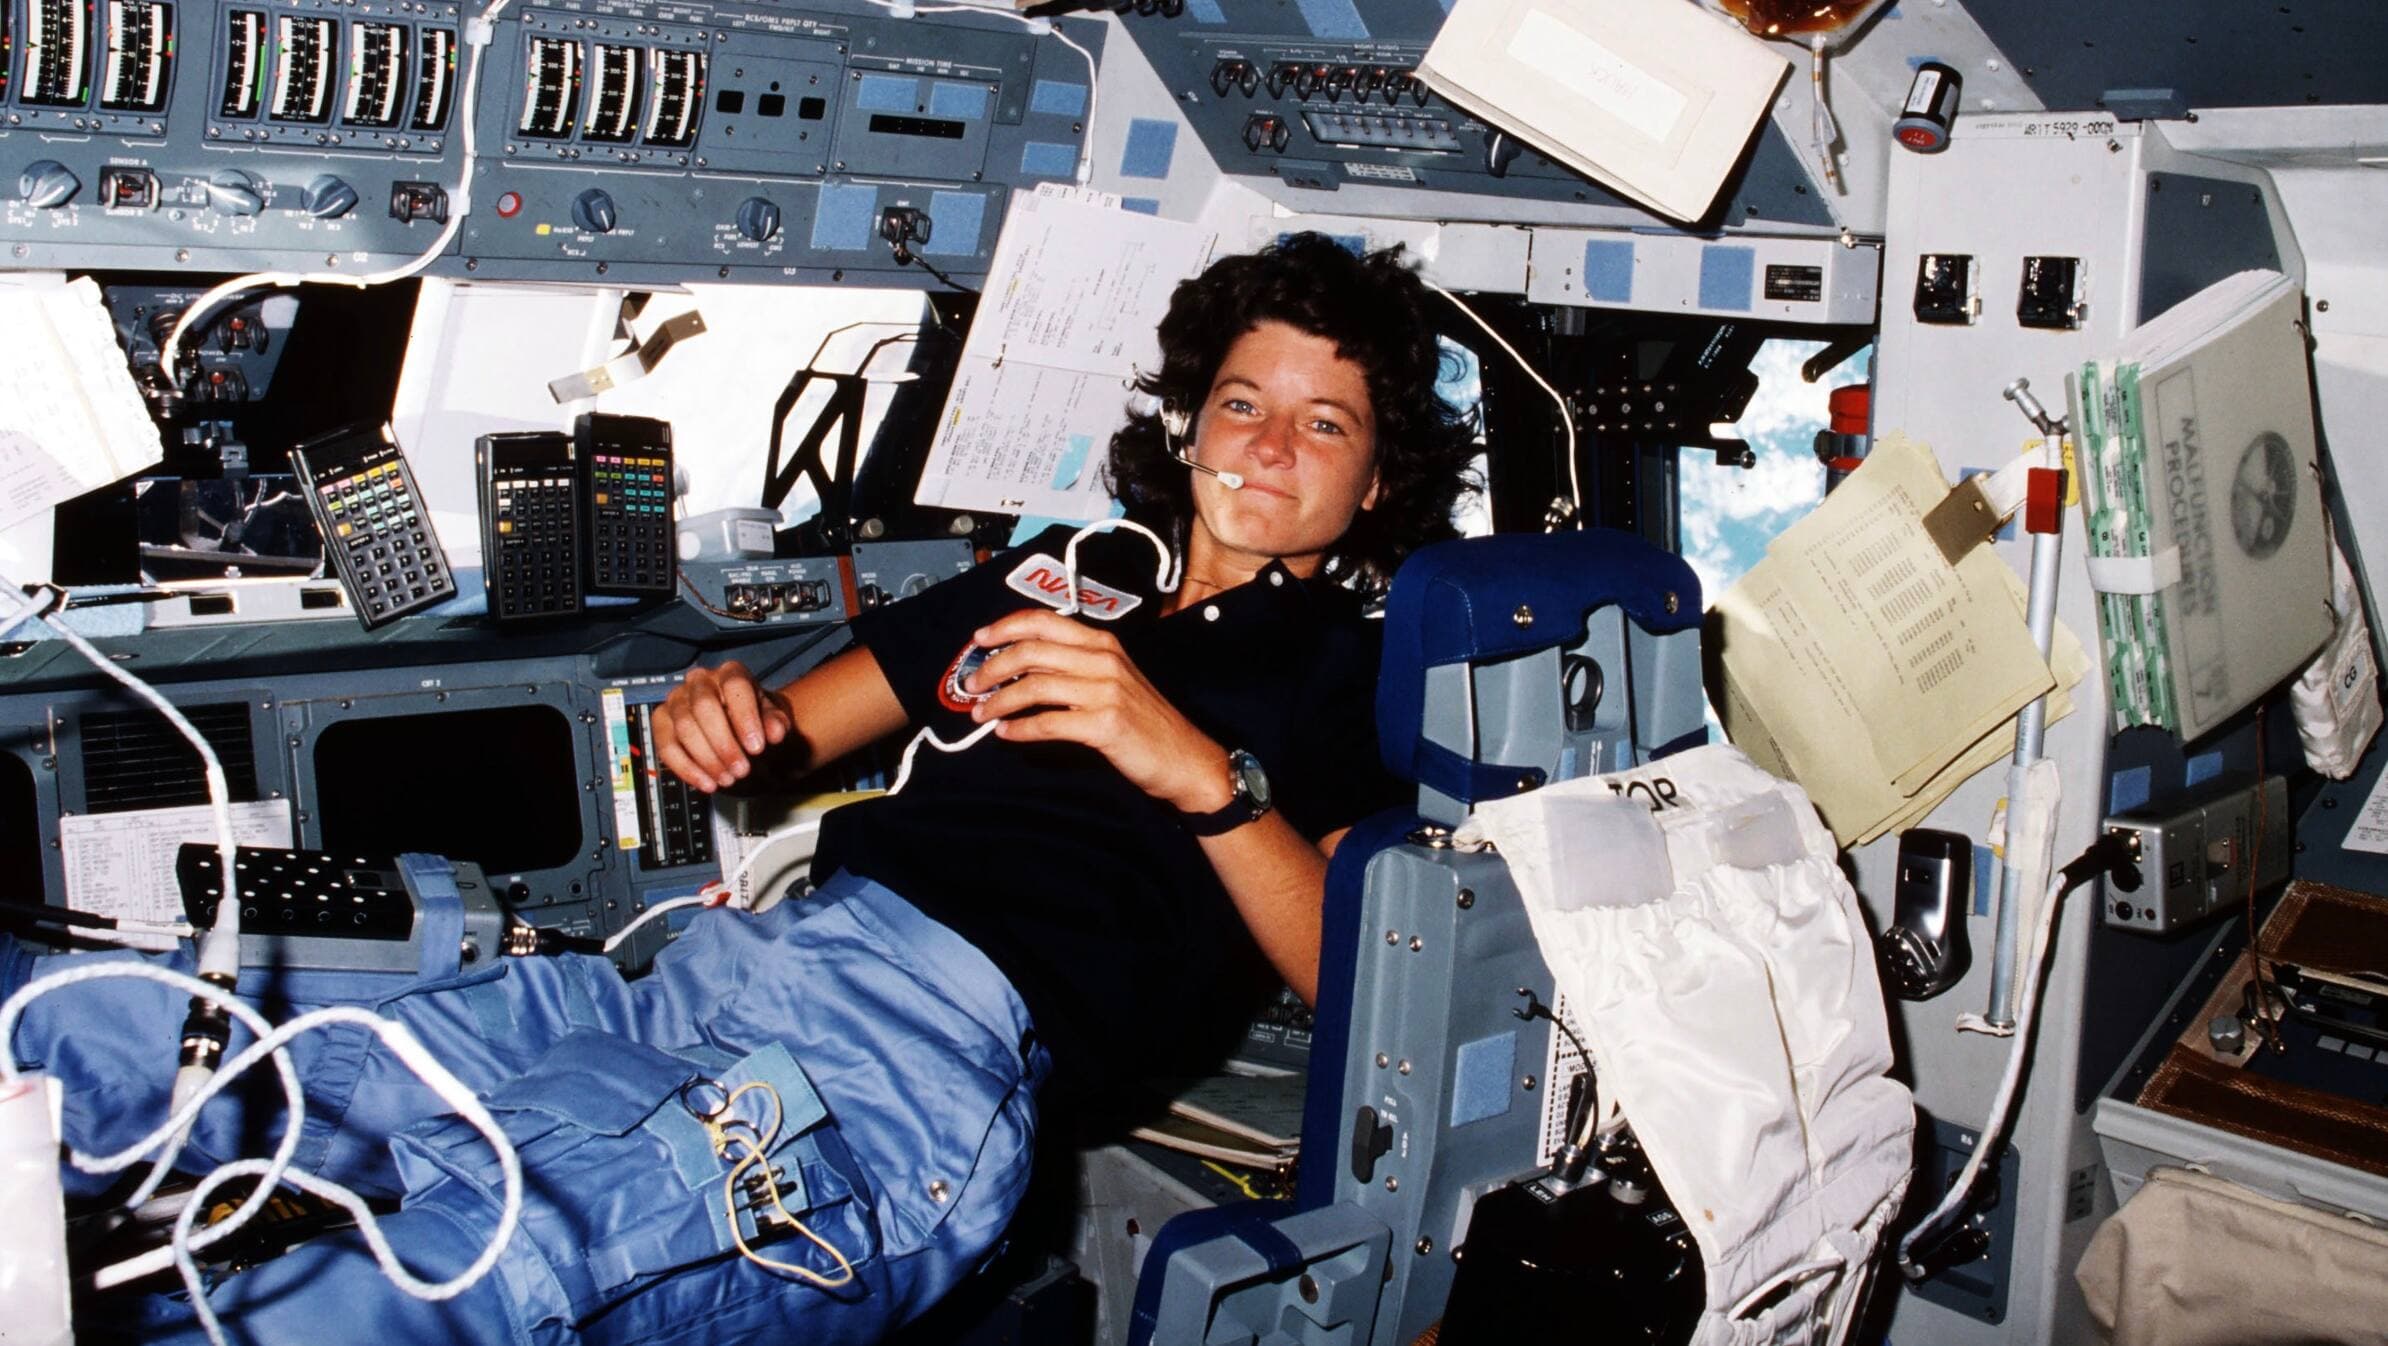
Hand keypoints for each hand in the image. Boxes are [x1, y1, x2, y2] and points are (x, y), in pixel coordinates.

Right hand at [653, 661, 791, 792]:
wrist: (739, 721)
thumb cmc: (755, 716)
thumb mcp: (773, 717)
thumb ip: (776, 722)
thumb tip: (775, 732)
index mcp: (730, 673)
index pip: (735, 686)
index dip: (745, 717)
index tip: (757, 747)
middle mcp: (699, 681)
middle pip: (704, 707)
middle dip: (724, 743)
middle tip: (742, 770)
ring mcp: (677, 700)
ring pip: (684, 728)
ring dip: (707, 759)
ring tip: (728, 779)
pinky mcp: (661, 722)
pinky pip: (666, 746)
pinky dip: (686, 769)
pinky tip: (707, 783)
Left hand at [966, 610, 1232, 813]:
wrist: (1184, 758)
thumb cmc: (1145, 722)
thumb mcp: (1114, 680)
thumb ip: (1077, 665)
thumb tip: (1022, 665)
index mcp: (1104, 644)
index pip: (1044, 622)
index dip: (1005, 627)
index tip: (979, 640)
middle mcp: (1104, 660)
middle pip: (1031, 651)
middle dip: (992, 667)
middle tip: (971, 685)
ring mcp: (1105, 691)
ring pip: (1034, 685)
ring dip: (999, 700)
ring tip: (981, 714)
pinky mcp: (1104, 725)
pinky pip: (1048, 723)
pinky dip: (1020, 729)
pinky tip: (1007, 733)